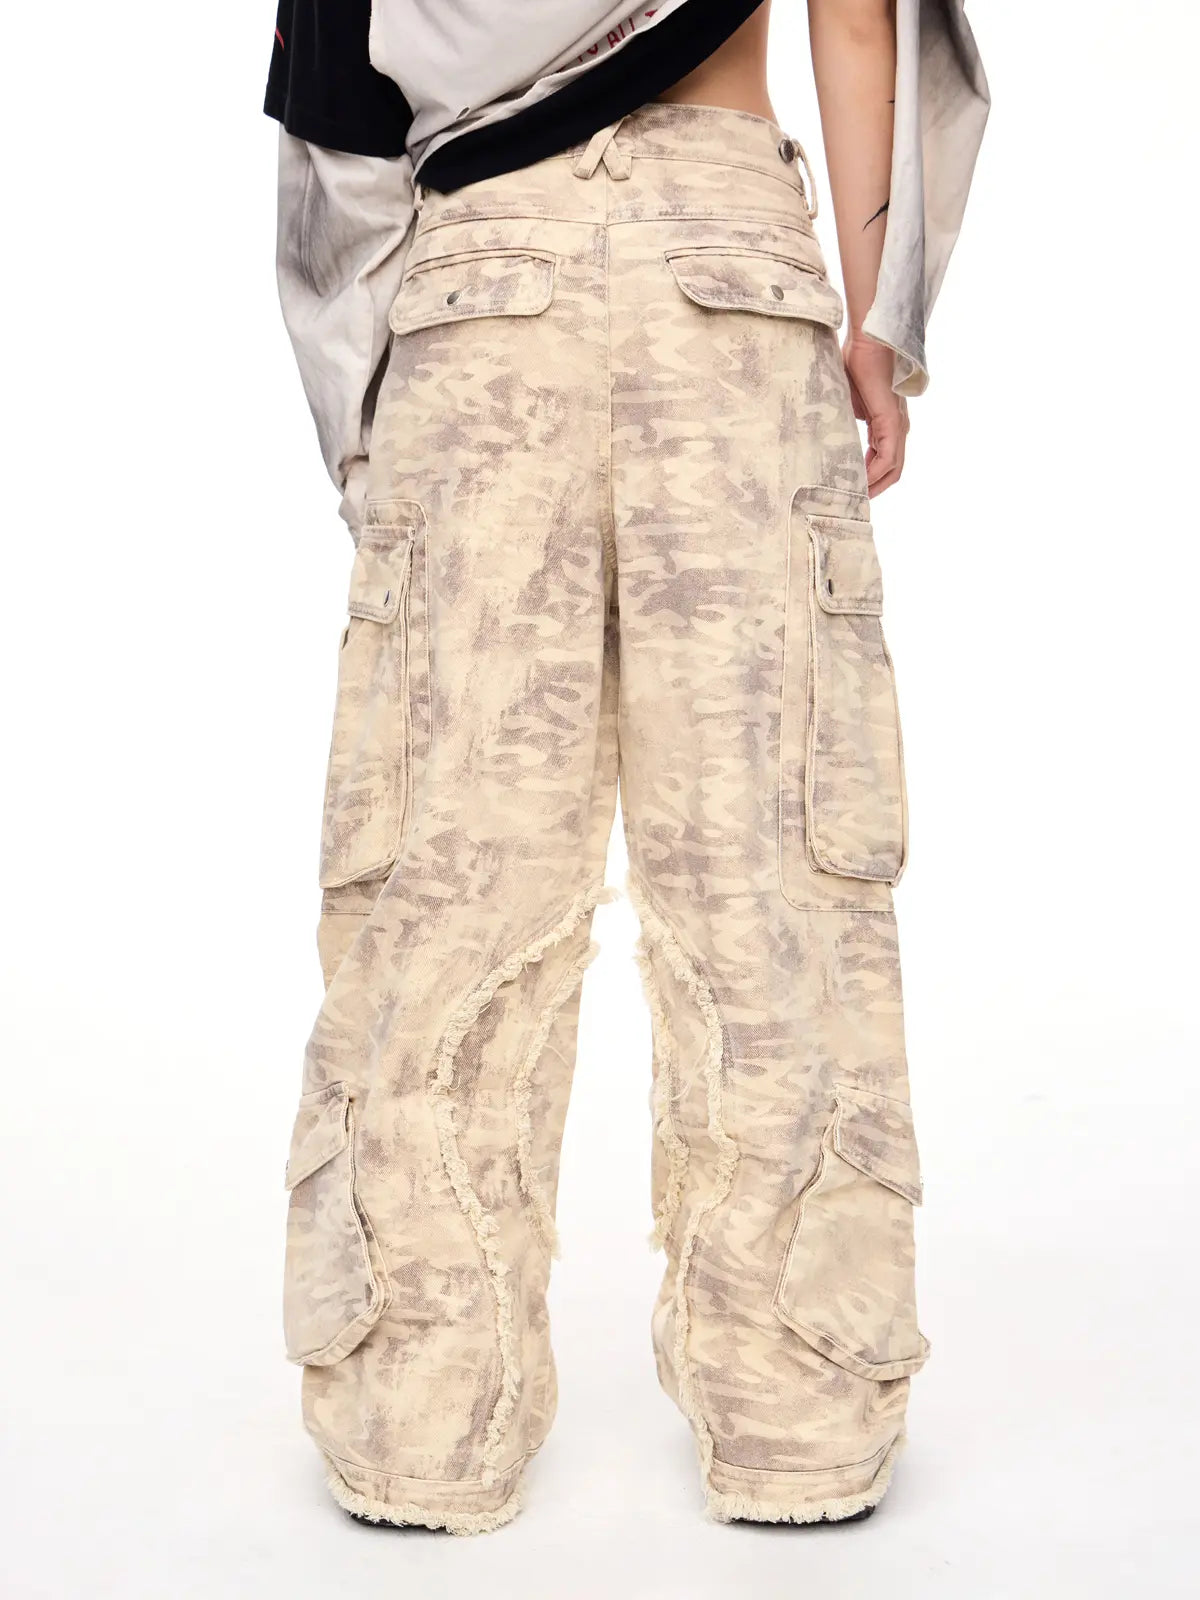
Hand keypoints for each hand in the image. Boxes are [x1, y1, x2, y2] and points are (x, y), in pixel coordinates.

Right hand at [842, 333, 908, 496]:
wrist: (868, 340)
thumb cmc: (857, 361)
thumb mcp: (848, 400)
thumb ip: (848, 418)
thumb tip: (833, 434)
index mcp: (887, 421)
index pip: (884, 458)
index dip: (871, 477)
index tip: (852, 489)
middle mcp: (896, 426)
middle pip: (893, 469)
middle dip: (875, 488)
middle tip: (854, 503)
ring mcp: (897, 425)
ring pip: (893, 468)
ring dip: (876, 486)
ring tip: (856, 499)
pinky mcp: (892, 422)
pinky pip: (888, 459)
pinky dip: (876, 475)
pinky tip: (861, 484)